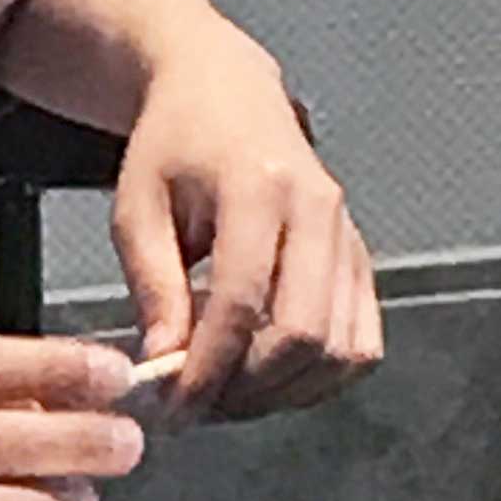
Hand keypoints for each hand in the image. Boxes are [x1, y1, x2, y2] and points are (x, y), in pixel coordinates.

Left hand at [113, 38, 381, 418]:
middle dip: (249, 388)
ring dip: (285, 391)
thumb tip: (166, 365)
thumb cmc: (173, 144)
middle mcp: (319, 210)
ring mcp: (350, 235)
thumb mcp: (137, 206)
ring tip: (228, 394)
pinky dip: (321, 377)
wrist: (224, 92)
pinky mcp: (362, 259)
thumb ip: (153, 285)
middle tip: (198, 406)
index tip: (175, 408)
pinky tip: (270, 377)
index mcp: (258, 186)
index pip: (244, 301)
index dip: (210, 367)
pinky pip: (361, 343)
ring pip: (342, 348)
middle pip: (305, 334)